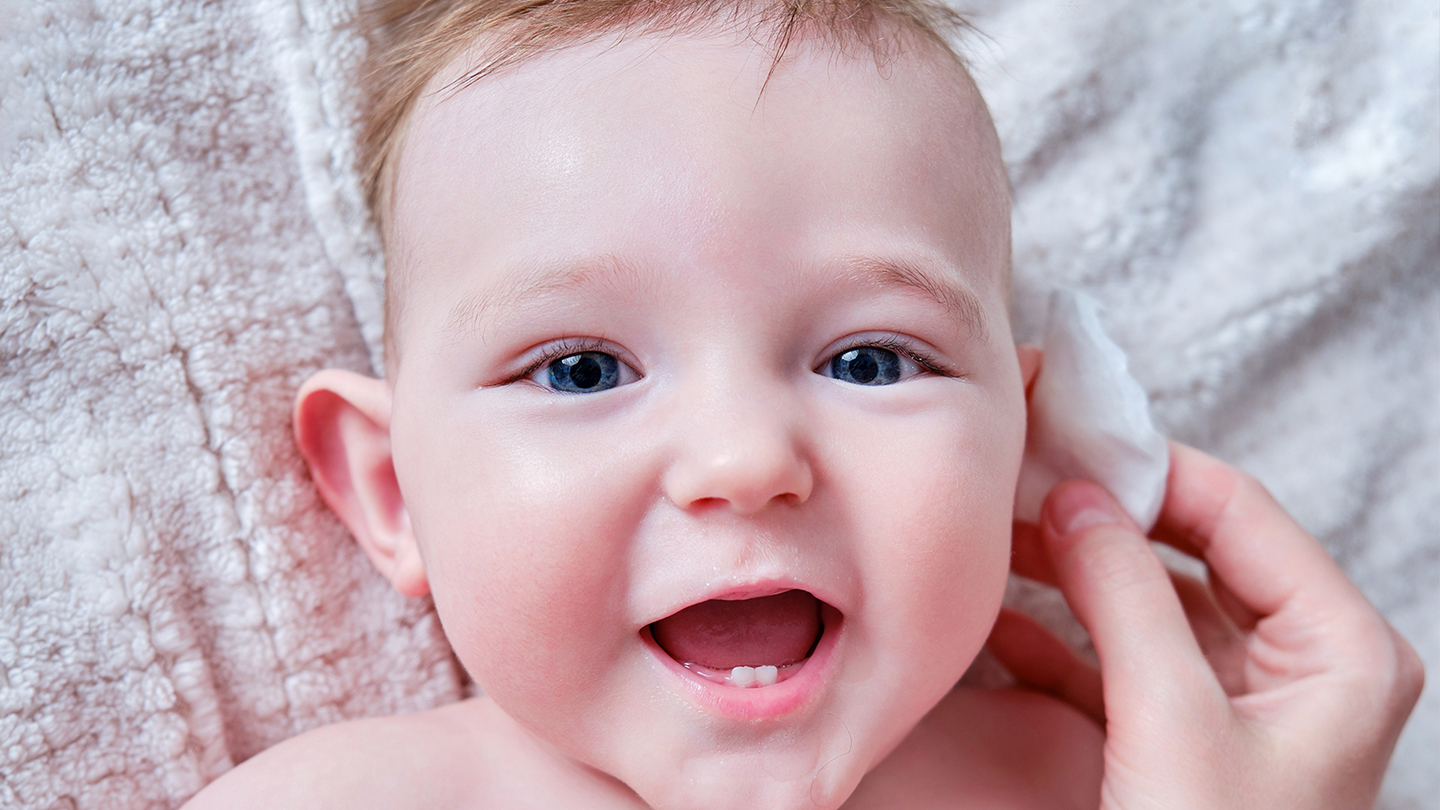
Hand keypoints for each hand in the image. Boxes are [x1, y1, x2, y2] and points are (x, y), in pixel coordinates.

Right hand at [988, 441, 1423, 808]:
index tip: (1065, 444)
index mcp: (1339, 648)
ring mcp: (1243, 701)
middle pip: (1192, 551)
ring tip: (999, 541)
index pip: (1239, 514)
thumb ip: (1126, 595)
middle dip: (1102, 522)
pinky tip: (999, 618)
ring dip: (1073, 574)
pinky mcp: (1188, 736)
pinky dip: (1062, 637)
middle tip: (1022, 488)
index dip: (1150, 471)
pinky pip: (1123, 659)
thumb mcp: (1172, 719)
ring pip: (1149, 602)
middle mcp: (1300, 662)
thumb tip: (1080, 496)